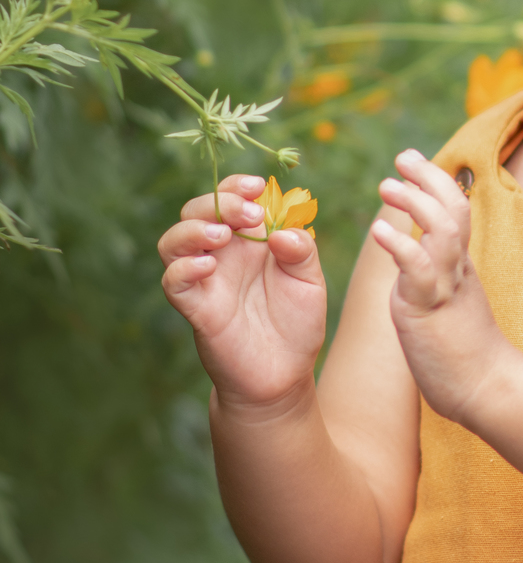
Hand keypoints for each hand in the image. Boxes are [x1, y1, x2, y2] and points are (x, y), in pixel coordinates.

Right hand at [159, 173, 326, 412]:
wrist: (283, 376)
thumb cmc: (297, 325)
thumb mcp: (310, 282)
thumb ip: (302, 252)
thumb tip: (281, 232)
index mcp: (249, 241)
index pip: (230, 198)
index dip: (236, 186)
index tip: (255, 186)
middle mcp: (222, 255)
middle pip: (196, 212)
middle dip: (218, 203)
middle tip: (249, 215)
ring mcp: (205, 280)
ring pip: (173, 241)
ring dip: (193, 230)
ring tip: (223, 236)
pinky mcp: (195, 308)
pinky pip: (173, 281)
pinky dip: (184, 268)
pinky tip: (208, 267)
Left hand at [370, 150, 507, 426]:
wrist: (488, 391)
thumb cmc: (466, 355)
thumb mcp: (451, 304)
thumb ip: (439, 278)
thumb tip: (422, 262)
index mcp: (459, 267)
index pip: (456, 209)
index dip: (436, 181)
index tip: (412, 160)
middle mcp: (456, 270)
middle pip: (454, 208)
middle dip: (429, 177)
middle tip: (402, 156)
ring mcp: (446, 288)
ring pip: (442, 232)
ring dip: (415, 204)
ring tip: (387, 184)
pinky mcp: (431, 311)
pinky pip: (419, 271)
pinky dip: (400, 247)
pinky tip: (380, 231)